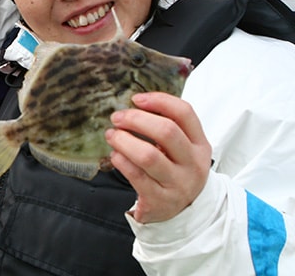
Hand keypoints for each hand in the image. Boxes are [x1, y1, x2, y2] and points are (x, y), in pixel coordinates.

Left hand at [105, 92, 212, 223]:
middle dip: (136, 119)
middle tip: (117, 118)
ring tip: (111, 135)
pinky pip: (136, 176)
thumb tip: (136, 103)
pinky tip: (115, 155)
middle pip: (166, 132)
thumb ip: (167, 126)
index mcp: (200, 145)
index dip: (159, 100)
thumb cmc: (176, 170)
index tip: (136, 98)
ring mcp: (178, 184)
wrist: (183, 211)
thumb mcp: (182, 148)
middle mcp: (193, 164)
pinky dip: (121, 162)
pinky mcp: (160, 200)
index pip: (185, 113)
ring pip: (148, 156)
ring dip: (124, 141)